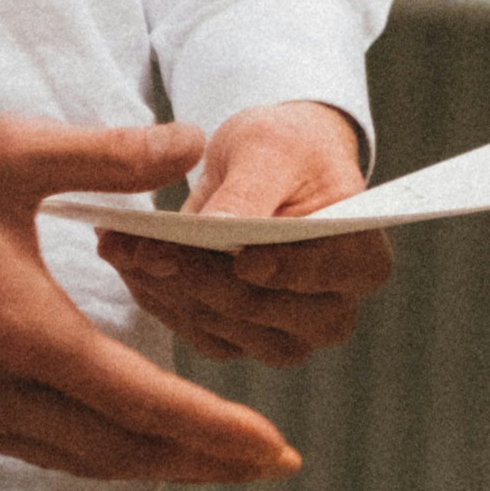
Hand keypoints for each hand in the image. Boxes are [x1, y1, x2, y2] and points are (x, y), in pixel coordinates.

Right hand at [0, 119, 299, 484]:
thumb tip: (196, 142)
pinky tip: (127, 434)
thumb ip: (111, 154)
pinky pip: (33, 447)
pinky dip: (92, 448)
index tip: (272, 447)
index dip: (212, 429)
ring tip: (216, 457)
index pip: (137, 400)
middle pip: (117, 448)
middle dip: (200, 459)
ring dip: (150, 460)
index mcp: (18, 329)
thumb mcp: (10, 150)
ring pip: (75, 457)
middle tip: (270, 463)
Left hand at [95, 100, 391, 368]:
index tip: (233, 256)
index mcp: (361, 261)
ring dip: (171, 292)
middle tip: (149, 249)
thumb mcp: (270, 150)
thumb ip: (250, 191)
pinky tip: (133, 263)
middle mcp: (331, 312)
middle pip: (265, 312)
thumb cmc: (284, 149)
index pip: (320, 274)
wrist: (267, 166)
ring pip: (224, 331)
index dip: (279, 270)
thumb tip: (220, 228)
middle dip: (202, 279)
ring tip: (127, 250)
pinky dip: (160, 299)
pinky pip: (195, 332)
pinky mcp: (240, 341)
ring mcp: (285, 336)